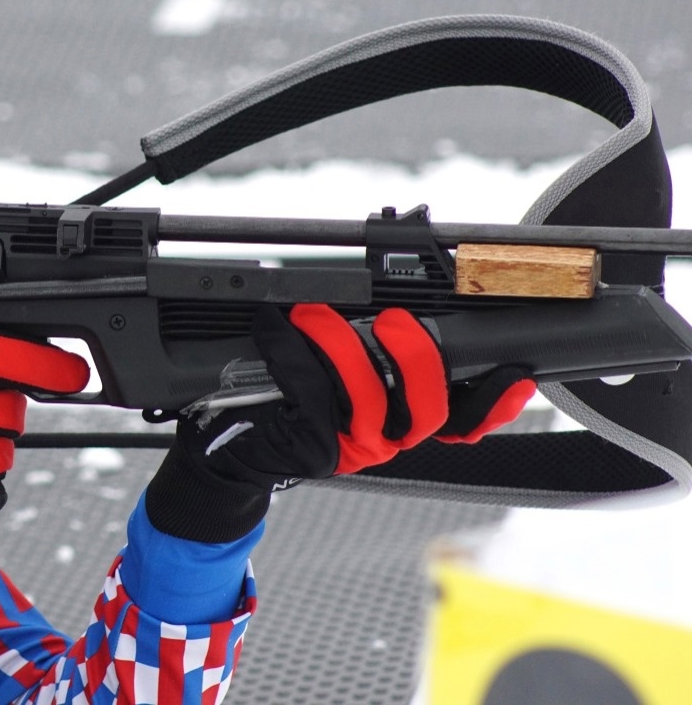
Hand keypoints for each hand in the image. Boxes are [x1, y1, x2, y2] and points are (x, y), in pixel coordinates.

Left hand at [145, 304, 534, 542]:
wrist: (231, 451)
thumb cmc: (284, 404)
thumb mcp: (337, 377)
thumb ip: (373, 353)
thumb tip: (394, 299)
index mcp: (401, 422)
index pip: (465, 421)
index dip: (496, 403)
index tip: (518, 373)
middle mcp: (385, 441)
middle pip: (429, 410)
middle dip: (417, 358)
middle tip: (395, 323)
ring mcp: (351, 449)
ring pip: (368, 397)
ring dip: (341, 346)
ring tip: (316, 313)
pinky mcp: (311, 447)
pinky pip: (311, 392)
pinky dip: (291, 350)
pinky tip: (276, 328)